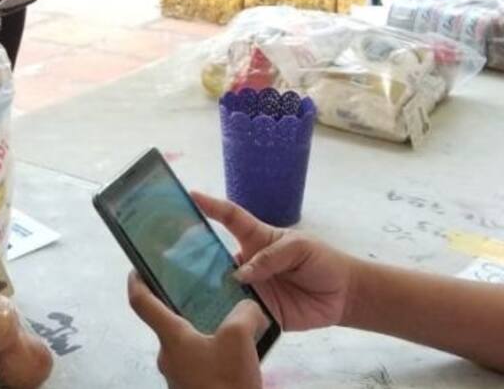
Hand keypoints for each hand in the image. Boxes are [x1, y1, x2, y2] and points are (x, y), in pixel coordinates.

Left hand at [128, 271, 264, 388]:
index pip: (140, 301)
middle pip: (169, 323)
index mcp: (171, 337)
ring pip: (188, 345)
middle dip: (183, 307)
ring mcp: (179, 376)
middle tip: (203, 294)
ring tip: (230, 325)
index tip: (136, 266)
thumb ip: (243, 313)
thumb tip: (248, 307)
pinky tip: (236, 355)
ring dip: (203, 333)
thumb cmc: (225, 382)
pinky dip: (213, 354)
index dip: (136, 280)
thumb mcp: (239, 339)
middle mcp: (168, 356)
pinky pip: (199, 363)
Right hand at [194, 193, 353, 330]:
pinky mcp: (257, 312)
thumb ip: (271, 257)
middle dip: (192, 251)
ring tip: (178, 286)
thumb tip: (241, 274)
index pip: (229, 218)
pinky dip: (224, 315)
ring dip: (204, 287)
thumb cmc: (321, 261)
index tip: (189, 195)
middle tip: (168, 250)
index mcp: (255, 238)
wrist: (342, 297)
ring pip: (220, 286)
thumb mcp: (300, 248)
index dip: (210, 205)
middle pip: (214, 255)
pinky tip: (205, 315)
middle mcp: (245, 262)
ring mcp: (249, 287)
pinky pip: (237, 314)